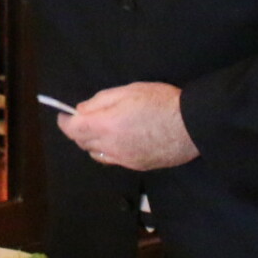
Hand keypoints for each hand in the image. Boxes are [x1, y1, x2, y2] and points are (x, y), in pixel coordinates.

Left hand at [59, 82, 196, 170]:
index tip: (64, 115)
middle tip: (83, 119)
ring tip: (101, 130)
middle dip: (78, 132)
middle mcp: (111, 147)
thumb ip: (100, 101)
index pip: (73, 130)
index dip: (64, 122)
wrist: (193, 125)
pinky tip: (119, 141)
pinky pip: (114, 161)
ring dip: (92, 143)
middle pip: (83, 144)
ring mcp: (124, 160)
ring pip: (97, 155)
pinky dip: (108, 151)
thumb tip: (81, 110)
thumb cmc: (161, 102)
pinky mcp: (138, 167)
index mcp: (105, 126)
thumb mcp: (128, 91)